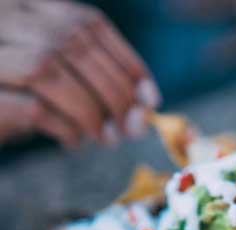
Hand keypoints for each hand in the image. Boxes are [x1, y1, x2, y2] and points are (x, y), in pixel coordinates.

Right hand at [0, 0, 160, 146]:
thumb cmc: (20, 98)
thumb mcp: (61, 80)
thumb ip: (97, 84)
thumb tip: (143, 112)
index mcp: (30, 7)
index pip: (89, 24)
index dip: (127, 62)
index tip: (151, 99)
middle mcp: (4, 16)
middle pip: (74, 44)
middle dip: (115, 92)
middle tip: (133, 128)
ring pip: (49, 70)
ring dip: (92, 111)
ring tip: (107, 138)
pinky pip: (32, 107)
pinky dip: (65, 127)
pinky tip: (74, 140)